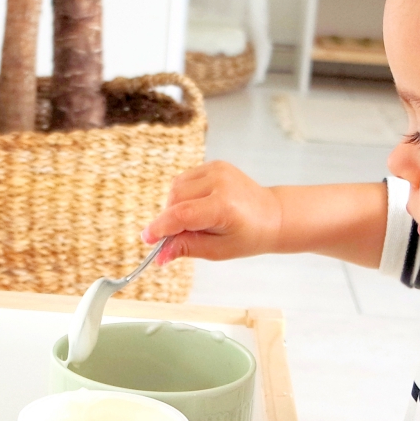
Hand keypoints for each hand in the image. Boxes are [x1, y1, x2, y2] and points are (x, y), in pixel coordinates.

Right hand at [142, 161, 284, 262]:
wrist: (272, 215)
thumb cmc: (249, 236)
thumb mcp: (218, 250)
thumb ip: (187, 248)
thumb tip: (160, 255)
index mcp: (224, 206)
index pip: (182, 214)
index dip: (160, 228)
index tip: (147, 239)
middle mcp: (220, 182)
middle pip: (175, 200)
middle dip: (169, 220)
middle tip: (176, 238)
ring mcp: (217, 170)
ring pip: (176, 188)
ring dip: (175, 207)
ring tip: (194, 222)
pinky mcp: (214, 165)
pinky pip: (184, 180)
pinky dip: (183, 196)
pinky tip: (197, 207)